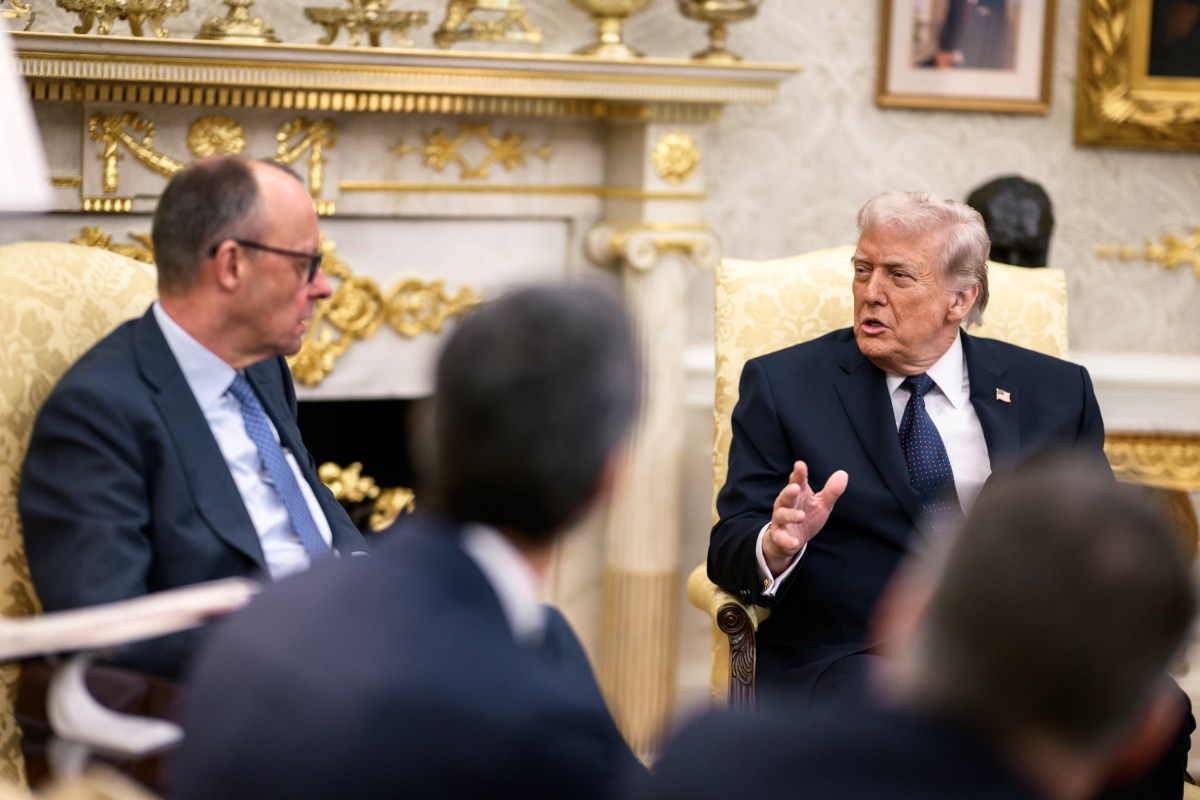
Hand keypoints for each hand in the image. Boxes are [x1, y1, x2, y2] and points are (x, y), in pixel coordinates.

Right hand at [763, 461, 848, 575]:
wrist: (789, 541)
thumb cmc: (806, 517)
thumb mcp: (821, 505)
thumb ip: (831, 491)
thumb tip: (843, 474)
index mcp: (798, 494)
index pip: (797, 481)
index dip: (798, 473)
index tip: (800, 465)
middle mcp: (786, 505)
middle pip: (785, 496)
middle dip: (789, 491)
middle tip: (796, 488)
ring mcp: (781, 520)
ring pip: (781, 515)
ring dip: (790, 515)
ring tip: (801, 516)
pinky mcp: (779, 536)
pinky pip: (780, 537)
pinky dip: (787, 540)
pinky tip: (795, 543)